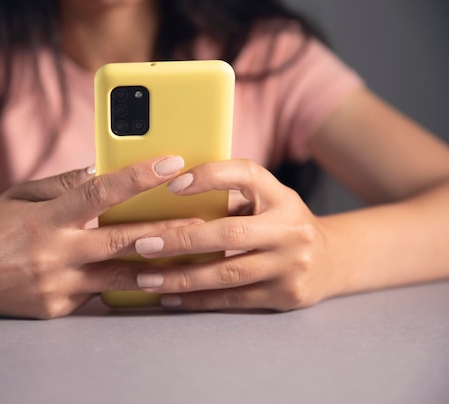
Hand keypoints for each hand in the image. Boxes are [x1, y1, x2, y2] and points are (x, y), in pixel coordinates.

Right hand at [0, 156, 196, 318]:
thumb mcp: (22, 195)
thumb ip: (65, 185)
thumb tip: (103, 171)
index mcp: (45, 217)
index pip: (99, 192)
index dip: (137, 177)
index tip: (171, 162)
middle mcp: (53, 253)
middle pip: (122, 241)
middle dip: (167, 231)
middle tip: (205, 221)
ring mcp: (55, 286)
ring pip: (119, 275)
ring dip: (157, 266)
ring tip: (191, 256)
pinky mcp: (55, 310)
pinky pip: (97, 294)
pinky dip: (121, 283)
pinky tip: (149, 278)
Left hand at [133, 159, 336, 311]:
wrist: (332, 261)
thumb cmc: (282, 223)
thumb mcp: (268, 200)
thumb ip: (232, 194)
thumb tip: (170, 193)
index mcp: (281, 197)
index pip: (247, 175)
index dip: (210, 177)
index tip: (173, 185)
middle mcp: (291, 230)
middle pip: (230, 234)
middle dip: (181, 240)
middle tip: (143, 244)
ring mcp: (291, 266)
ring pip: (227, 274)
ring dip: (181, 277)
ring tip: (146, 277)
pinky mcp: (285, 295)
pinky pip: (233, 299)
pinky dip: (197, 299)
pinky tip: (169, 296)